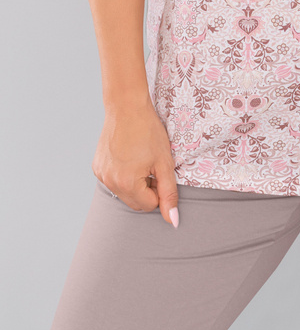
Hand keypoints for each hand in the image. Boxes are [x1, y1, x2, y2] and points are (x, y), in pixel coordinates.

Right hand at [92, 98, 180, 227]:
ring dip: (135, 183)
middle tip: (152, 165)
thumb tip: (173, 222)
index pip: (149, 205)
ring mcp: (101, 175)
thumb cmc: (148, 131)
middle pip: (135, 202)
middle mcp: (110, 182)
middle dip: (147, 190)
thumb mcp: (164, 162)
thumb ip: (169, 194)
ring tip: (140, 159)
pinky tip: (128, 156)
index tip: (160, 170)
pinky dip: (123, 175)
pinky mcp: (97, 167)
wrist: (126, 107)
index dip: (159, 190)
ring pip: (124, 193)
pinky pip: (114, 181)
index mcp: (127, 183)